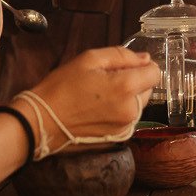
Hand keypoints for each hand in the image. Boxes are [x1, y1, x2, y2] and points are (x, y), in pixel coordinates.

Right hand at [29, 46, 160, 143]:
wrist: (40, 122)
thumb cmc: (60, 89)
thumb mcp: (89, 59)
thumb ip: (122, 55)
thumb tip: (144, 59)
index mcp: (125, 88)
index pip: (155, 73)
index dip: (142, 66)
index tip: (126, 66)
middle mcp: (130, 111)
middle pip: (147, 89)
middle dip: (134, 81)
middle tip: (105, 80)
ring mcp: (125, 128)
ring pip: (138, 105)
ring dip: (127, 98)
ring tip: (99, 96)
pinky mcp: (117, 139)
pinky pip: (128, 120)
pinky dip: (119, 112)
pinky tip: (98, 109)